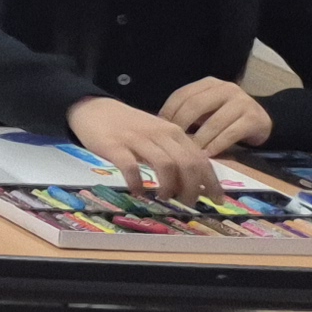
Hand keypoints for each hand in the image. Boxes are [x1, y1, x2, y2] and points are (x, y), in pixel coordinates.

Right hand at [68, 95, 223, 196]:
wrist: (93, 108)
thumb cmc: (129, 126)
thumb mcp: (158, 134)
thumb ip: (175, 151)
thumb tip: (196, 181)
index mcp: (174, 132)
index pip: (200, 159)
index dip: (211, 182)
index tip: (217, 200)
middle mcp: (159, 134)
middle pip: (187, 164)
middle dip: (192, 188)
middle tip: (188, 203)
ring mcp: (136, 139)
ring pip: (165, 165)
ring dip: (169, 187)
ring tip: (164, 197)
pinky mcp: (114, 145)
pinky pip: (131, 167)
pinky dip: (137, 183)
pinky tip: (137, 191)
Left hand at [160, 75, 275, 160]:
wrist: (260, 122)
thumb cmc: (225, 117)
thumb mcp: (205, 110)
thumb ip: (187, 113)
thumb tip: (158, 127)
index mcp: (209, 84)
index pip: (182, 95)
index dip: (168, 112)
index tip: (159, 129)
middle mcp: (226, 88)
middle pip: (195, 105)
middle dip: (181, 125)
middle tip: (172, 142)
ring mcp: (242, 102)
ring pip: (213, 122)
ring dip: (198, 140)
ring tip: (188, 152)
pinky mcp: (255, 118)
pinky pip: (230, 133)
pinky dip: (216, 145)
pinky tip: (207, 155)